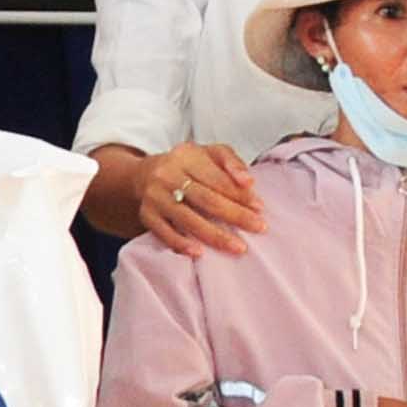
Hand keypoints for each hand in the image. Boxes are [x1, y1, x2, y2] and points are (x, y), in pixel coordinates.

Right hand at [135, 144, 267, 256]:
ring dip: (215, 235)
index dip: (239, 194)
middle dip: (234, 215)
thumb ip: (232, 162)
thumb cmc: (188, 165)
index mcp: (185, 156)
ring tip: (238, 247)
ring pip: (187, 219)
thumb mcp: (210, 153)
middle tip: (258, 228)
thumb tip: (248, 182)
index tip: (259, 208)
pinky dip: (181, 244)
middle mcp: (167, 175)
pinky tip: (199, 253)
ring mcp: (155, 197)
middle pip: (205, 199)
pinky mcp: (147, 215)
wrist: (146, 174)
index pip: (216, 178)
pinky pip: (164, 233)